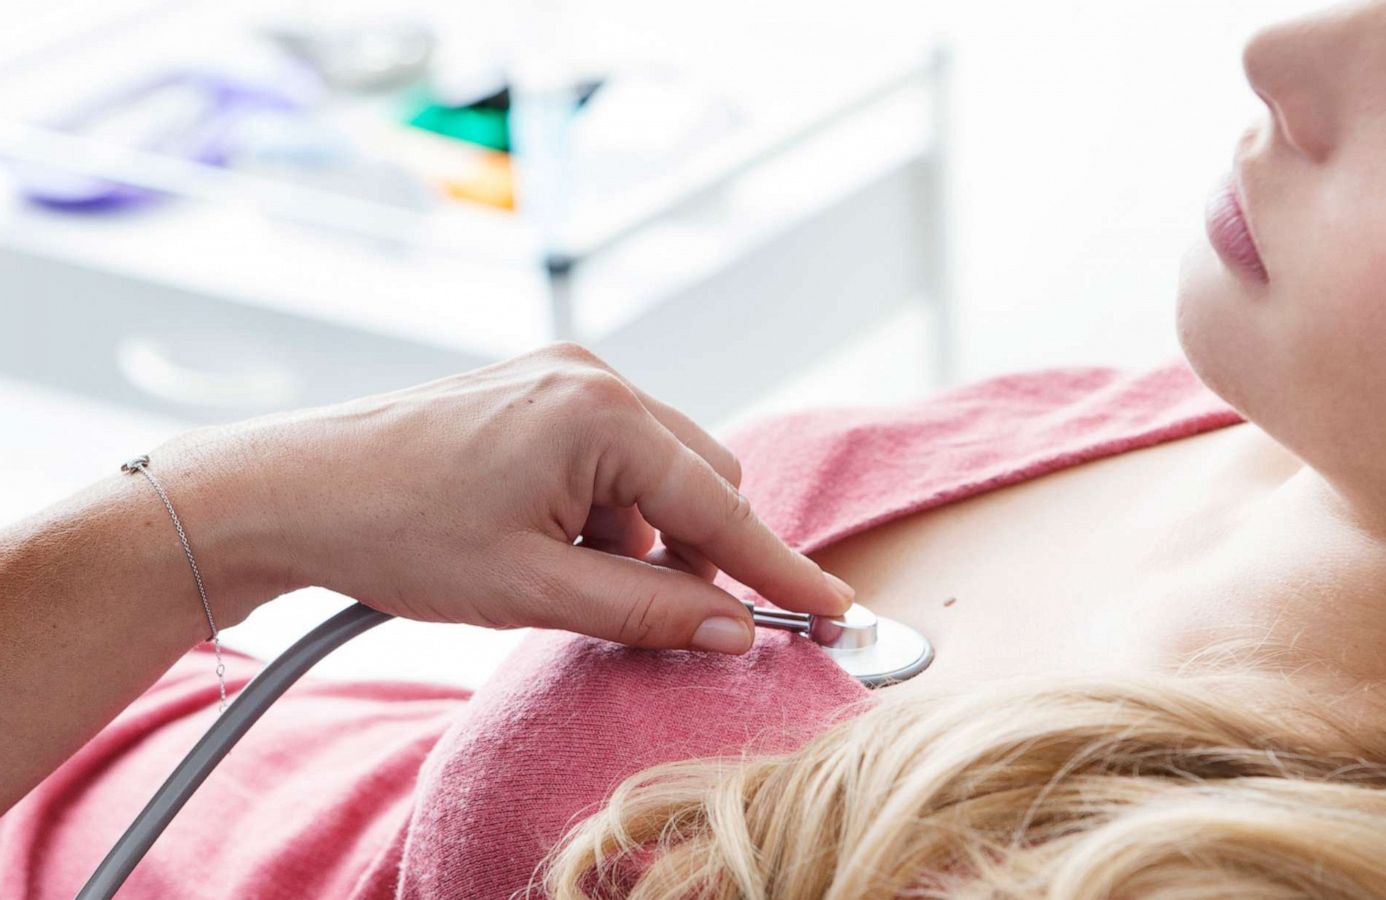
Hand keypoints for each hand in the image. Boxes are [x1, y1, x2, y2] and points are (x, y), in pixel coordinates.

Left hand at [162, 343, 855, 654]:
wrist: (286, 491)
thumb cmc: (394, 533)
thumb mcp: (531, 590)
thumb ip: (647, 608)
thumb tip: (735, 630)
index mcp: (599, 414)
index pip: (721, 504)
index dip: (780, 569)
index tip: (837, 609)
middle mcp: (593, 377)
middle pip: (702, 479)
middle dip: (703, 555)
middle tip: (678, 621)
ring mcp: (563, 375)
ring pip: (661, 470)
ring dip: (651, 536)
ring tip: (579, 582)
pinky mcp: (537, 389)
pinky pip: (615, 455)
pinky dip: (612, 512)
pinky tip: (559, 548)